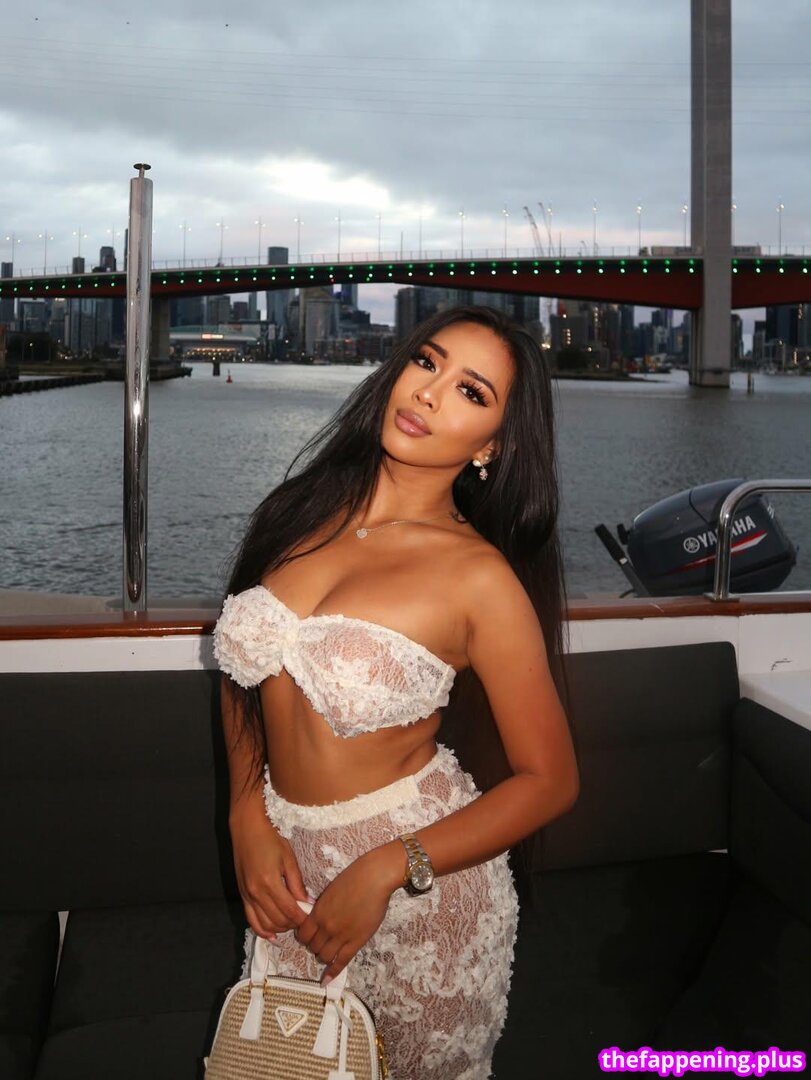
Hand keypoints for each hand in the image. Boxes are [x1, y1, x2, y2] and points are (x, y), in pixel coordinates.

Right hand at [230, 809, 309, 940]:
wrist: (246, 829)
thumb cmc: (270, 839)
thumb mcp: (288, 858)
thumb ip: (297, 883)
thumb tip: (307, 903)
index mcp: (270, 883)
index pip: (289, 911)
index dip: (302, 918)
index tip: (312, 919)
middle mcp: (256, 893)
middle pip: (277, 920)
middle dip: (292, 924)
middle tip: (304, 920)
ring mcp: (247, 896)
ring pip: (264, 924)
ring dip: (279, 928)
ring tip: (291, 924)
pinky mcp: (242, 896)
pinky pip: (250, 920)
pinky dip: (261, 930)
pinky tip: (271, 935)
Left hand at [295, 843, 402, 981]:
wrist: (374, 878)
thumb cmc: (354, 878)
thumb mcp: (331, 891)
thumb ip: (322, 907)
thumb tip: (318, 917)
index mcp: (318, 911)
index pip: (303, 934)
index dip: (305, 937)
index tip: (309, 937)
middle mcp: (326, 926)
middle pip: (312, 946)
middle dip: (314, 946)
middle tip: (320, 943)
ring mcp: (341, 935)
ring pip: (324, 956)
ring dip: (323, 957)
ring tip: (327, 953)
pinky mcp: (356, 941)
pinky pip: (341, 961)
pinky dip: (332, 972)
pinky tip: (326, 981)